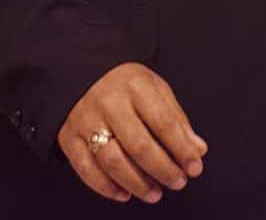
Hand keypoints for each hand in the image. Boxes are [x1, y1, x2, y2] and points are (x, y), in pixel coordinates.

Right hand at [58, 62, 208, 203]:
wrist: (82, 72)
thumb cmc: (125, 84)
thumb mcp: (155, 88)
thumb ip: (176, 119)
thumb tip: (197, 149)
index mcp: (134, 85)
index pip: (163, 122)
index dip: (182, 149)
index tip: (195, 167)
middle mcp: (108, 102)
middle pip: (138, 145)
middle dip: (162, 169)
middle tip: (178, 182)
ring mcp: (85, 120)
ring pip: (112, 161)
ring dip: (137, 183)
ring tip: (155, 194)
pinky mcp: (69, 137)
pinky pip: (86, 169)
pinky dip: (106, 187)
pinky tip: (125, 193)